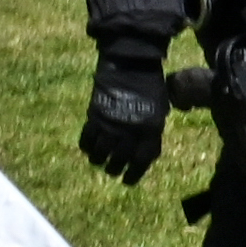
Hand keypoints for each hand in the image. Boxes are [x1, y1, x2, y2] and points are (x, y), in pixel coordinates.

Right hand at [80, 51, 169, 183]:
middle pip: (118, 162)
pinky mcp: (94, 118)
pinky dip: (87, 147)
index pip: (141, 163)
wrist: (132, 66)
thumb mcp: (158, 112)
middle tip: (112, 169)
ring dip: (99, 160)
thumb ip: (151, 133)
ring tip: (100, 160)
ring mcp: (111, 126)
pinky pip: (86, 140)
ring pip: (100, 155)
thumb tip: (146, 153)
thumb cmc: (151, 88)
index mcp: (150, 132)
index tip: (128, 180)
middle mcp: (130, 133)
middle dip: (114, 169)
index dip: (133, 175)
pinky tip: (89, 148)